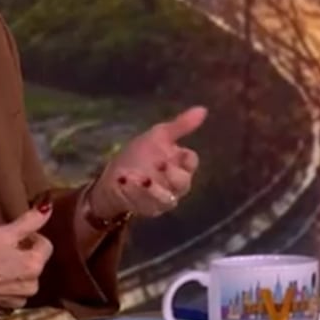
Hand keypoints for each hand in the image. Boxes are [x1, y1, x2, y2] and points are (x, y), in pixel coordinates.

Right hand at [0, 203, 54, 313]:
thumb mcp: (3, 233)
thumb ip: (30, 220)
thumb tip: (48, 207)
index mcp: (35, 266)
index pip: (45, 244)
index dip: (30, 237)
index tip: (13, 236)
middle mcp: (32, 287)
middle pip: (35, 263)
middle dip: (22, 254)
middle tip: (1, 249)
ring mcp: (18, 302)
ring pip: (23, 279)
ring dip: (14, 271)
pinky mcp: (4, 311)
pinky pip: (11, 293)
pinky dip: (4, 286)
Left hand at [87, 106, 205, 220]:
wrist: (115, 174)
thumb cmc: (140, 154)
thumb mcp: (159, 136)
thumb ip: (181, 125)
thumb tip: (203, 109)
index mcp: (181, 163)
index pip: (192, 161)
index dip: (185, 158)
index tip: (175, 151)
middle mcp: (177, 184)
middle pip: (184, 183)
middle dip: (171, 176)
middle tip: (158, 166)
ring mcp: (164, 199)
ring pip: (167, 199)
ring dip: (151, 189)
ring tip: (135, 177)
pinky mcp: (150, 210)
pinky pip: (148, 206)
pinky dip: (135, 194)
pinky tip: (124, 182)